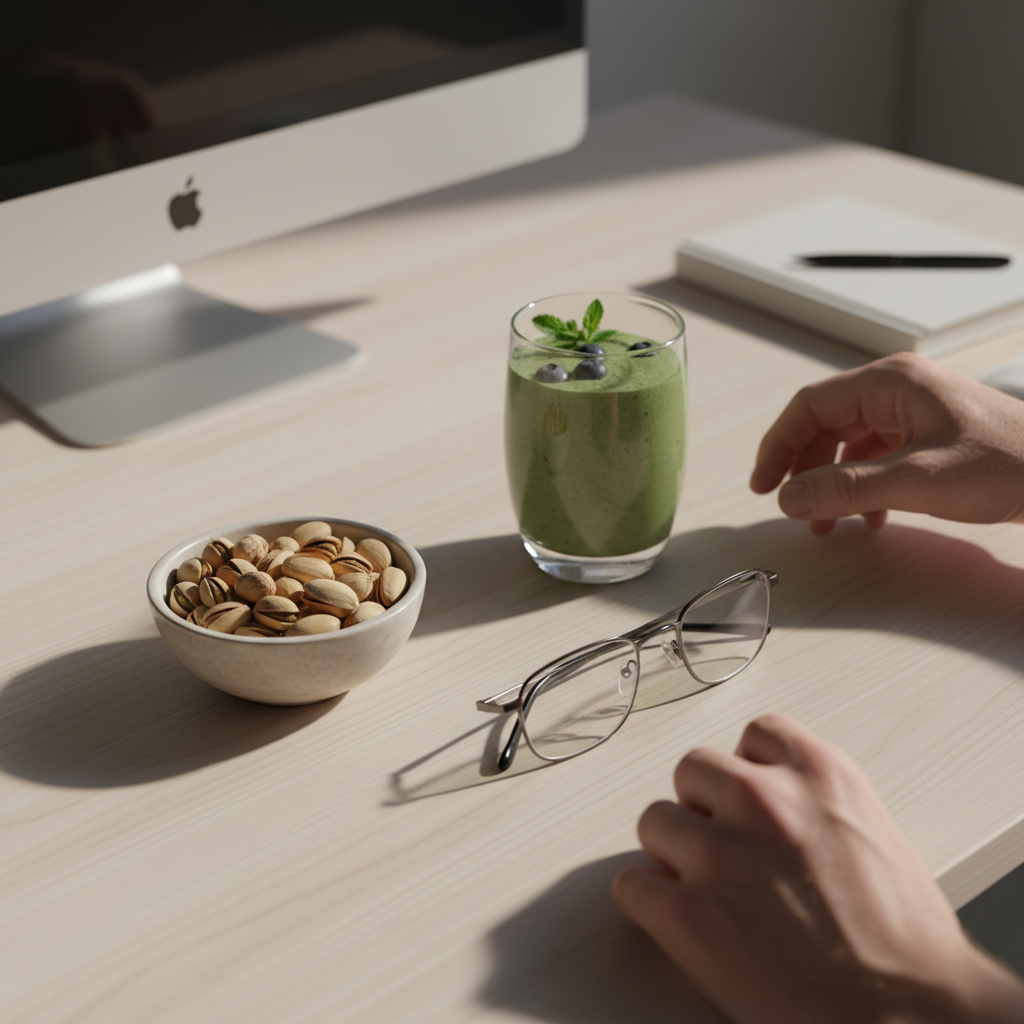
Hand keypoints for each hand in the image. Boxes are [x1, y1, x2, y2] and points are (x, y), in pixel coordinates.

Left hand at [612, 714, 1023, 1023]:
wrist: (914, 1017)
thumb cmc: (908, 945)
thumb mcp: (875, 834)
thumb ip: (818, 803)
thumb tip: (784, 805)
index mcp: (819, 774)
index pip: (755, 734)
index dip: (748, 770)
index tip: (748, 796)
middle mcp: (764, 800)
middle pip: (692, 770)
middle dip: (703, 807)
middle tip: (723, 848)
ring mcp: (720, 853)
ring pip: (654, 821)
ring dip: (673, 853)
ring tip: (707, 891)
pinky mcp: (687, 913)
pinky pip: (632, 885)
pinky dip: (648, 903)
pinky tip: (678, 922)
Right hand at [749, 353, 1023, 533]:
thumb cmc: (1009, 464)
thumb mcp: (919, 479)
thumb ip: (848, 488)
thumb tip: (790, 498)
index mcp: (890, 382)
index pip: (810, 405)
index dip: (778, 445)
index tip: (764, 484)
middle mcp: (897, 390)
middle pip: (824, 425)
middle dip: (805, 470)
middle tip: (794, 508)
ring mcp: (912, 412)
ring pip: (847, 445)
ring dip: (832, 484)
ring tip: (828, 522)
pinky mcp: (927, 436)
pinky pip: (875, 458)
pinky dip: (862, 488)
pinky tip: (869, 518)